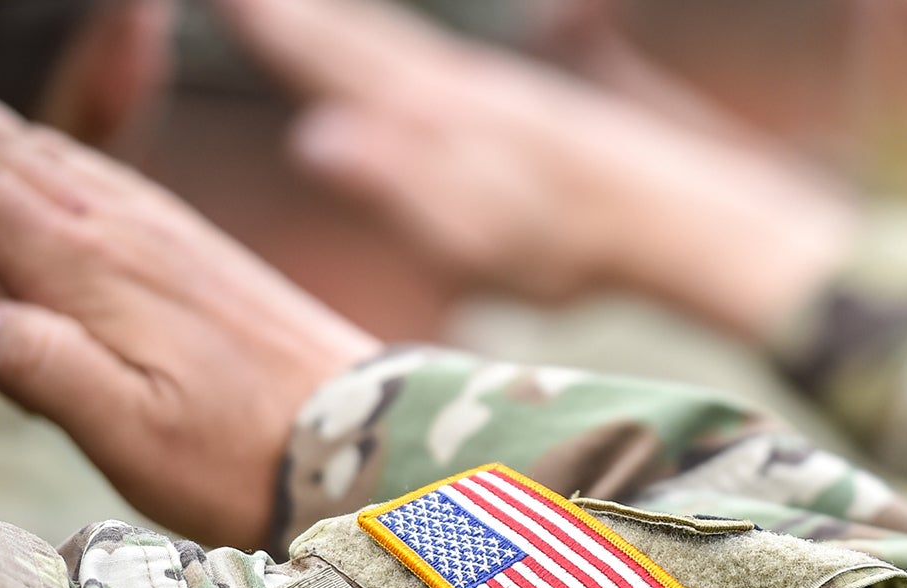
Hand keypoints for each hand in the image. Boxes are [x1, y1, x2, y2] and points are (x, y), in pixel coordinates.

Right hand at [0, 27, 379, 548]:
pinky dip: (40, 143)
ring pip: (43, 150)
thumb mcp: (136, 438)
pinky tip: (30, 144)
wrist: (366, 441)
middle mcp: (124, 235)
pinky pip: (98, 171)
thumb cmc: (246, 457)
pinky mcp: (195, 250)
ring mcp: (164, 235)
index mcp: (91, 273)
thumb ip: (52, 377)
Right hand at [217, 0, 853, 341]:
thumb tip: (314, 137)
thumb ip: (395, 185)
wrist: (677, 219)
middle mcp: (464, 91)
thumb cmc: (571, 245)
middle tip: (256, 0)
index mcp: (433, 118)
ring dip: (363, 31)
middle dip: (309, 18)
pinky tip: (433, 73)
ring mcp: (507, 96)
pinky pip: (456, 70)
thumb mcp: (471, 237)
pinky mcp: (542, 114)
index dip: (280, 34)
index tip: (229, 1)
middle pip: (371, 41)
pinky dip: (421, 57)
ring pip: (415, 50)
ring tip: (326, 19)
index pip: (337, 62)